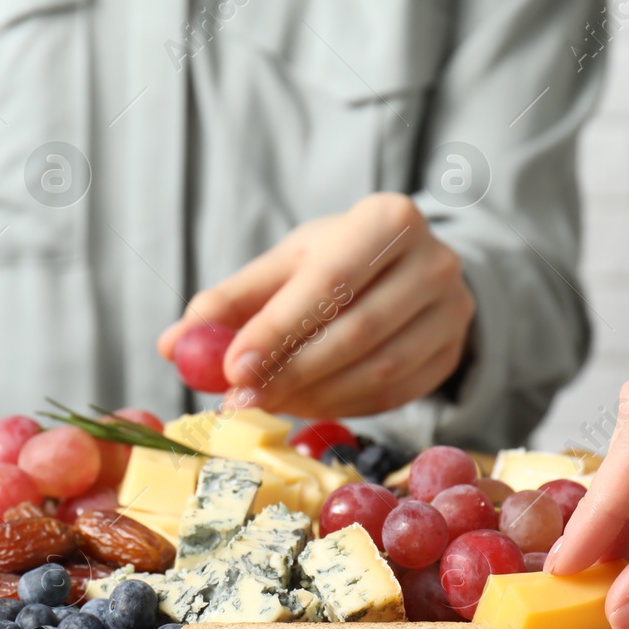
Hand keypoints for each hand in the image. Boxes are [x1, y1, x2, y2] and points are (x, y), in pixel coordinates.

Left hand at [157, 194, 475, 417]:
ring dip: (314, 398)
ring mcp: (453, 311)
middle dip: (292, 374)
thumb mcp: (286, 265)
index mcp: (389, 220)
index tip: (232, 369)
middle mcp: (434, 262)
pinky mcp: (454, 352)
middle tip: (240, 401)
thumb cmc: (337, 263)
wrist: (407, 270)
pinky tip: (305, 407)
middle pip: (358, 330)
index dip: (278, 330)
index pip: (329, 282)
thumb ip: (231, 301)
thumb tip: (173, 344)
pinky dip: (343, 408)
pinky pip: (395, 394)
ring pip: (379, 370)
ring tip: (266, 405)